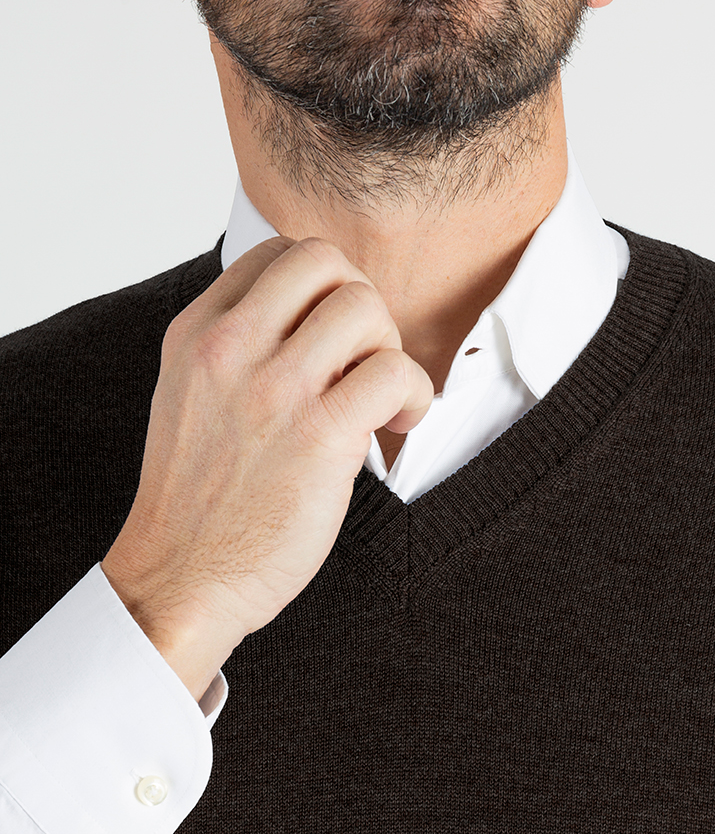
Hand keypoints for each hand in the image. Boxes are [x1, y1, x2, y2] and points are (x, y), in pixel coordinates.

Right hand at [101, 236, 432, 699]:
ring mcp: (274, 389)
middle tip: (363, 361)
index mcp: (196, 334)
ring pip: (365, 307)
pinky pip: (395, 372)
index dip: (322, 288)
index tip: (332, 335)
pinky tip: (398, 424)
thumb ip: (238, 352)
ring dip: (390, 350)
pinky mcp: (320, 436)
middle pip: (325, 263)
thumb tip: (317, 330)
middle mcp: (231, 348)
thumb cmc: (196, 503)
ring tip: (382, 399)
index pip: (276, 254)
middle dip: (360, 305)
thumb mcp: (190, 399)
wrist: (180, 578)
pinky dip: (415, 395)